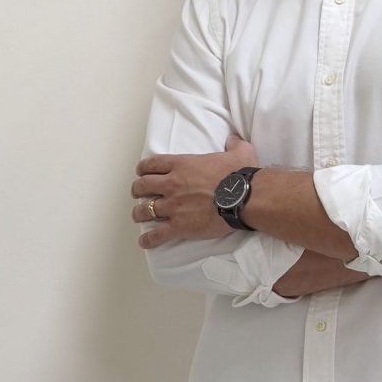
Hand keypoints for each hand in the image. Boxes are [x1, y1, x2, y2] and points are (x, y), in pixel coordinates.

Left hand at [133, 132, 257, 246]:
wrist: (244, 198)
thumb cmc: (240, 175)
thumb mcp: (240, 152)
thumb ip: (233, 144)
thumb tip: (234, 139)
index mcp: (181, 165)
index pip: (151, 164)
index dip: (143, 169)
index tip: (141, 173)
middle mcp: (172, 184)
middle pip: (142, 186)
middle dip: (138, 190)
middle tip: (138, 194)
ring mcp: (173, 206)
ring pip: (145, 211)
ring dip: (139, 214)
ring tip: (139, 216)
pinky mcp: (179, 226)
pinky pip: (157, 234)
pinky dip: (148, 239)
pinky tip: (144, 242)